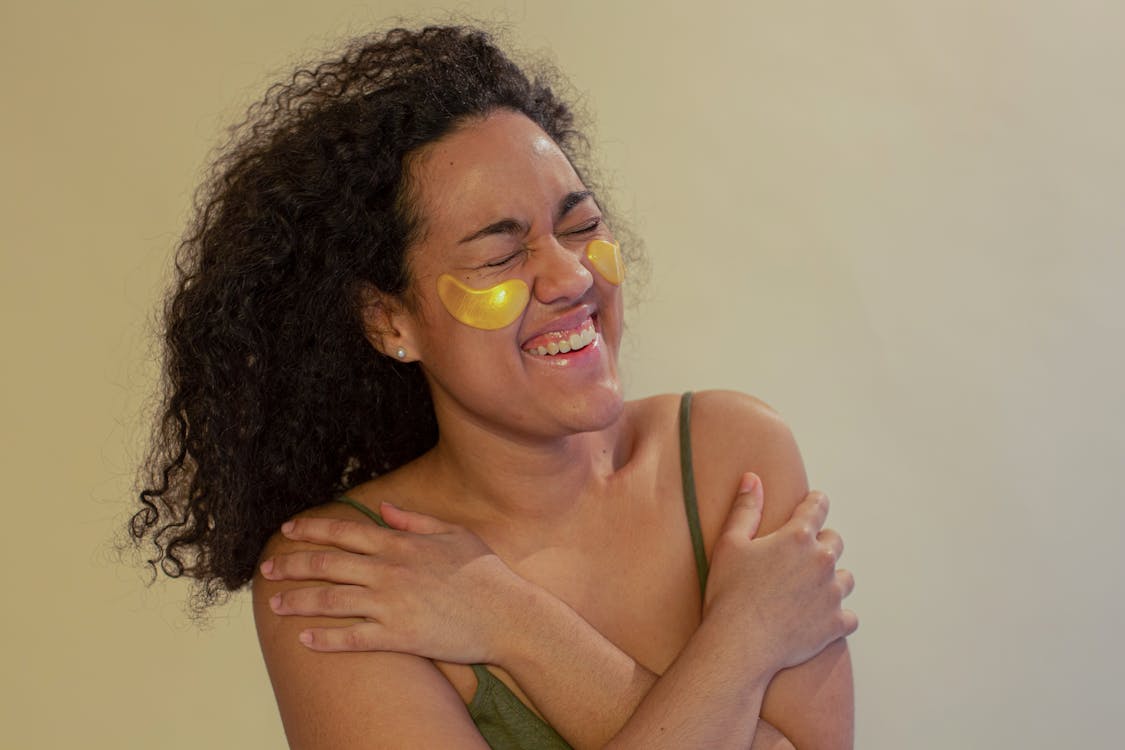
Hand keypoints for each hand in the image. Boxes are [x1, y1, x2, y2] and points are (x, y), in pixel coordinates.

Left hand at [259, 502, 525, 663]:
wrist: (508, 615)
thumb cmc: (485, 573)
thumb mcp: (453, 534)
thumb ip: (415, 520)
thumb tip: (385, 508)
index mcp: (401, 544)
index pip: (345, 532)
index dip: (312, 530)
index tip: (288, 530)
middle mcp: (389, 571)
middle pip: (327, 564)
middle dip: (292, 565)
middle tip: (266, 569)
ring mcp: (391, 605)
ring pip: (331, 601)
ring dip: (298, 602)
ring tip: (275, 606)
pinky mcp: (398, 637)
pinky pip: (352, 639)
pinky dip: (325, 639)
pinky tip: (305, 639)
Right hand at [703, 474, 856, 673]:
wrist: (738, 644)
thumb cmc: (729, 592)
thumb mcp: (729, 543)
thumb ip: (745, 509)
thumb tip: (753, 478)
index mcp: (797, 537)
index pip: (817, 507)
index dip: (814, 503)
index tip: (812, 504)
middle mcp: (822, 562)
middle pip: (835, 542)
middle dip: (821, 543)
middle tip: (801, 555)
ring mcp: (832, 595)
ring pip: (846, 579)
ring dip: (832, 579)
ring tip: (812, 587)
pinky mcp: (835, 625)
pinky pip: (850, 617)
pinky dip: (839, 616)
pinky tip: (822, 617)